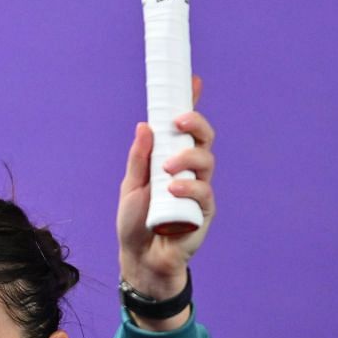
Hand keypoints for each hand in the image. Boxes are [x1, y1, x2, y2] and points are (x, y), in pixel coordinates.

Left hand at [117, 74, 213, 303]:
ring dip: (189, 158)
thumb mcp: (130, 185)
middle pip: (203, 138)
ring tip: (168, 167)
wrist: (140, 258)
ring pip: (207, 161)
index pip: (184, 128)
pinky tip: (175, 188)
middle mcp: (189, 170)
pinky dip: (190, 188)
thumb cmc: (135, 221)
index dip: (190, 103)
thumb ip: (139, 157)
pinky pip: (205, 193)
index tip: (192, 80)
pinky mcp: (204, 213)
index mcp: (171, 158)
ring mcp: (199, 190)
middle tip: (179, 120)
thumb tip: (145, 125)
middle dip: (196, 123)